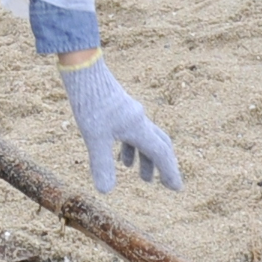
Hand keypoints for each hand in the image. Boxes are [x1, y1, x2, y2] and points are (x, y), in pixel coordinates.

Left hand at [58, 60, 180, 192]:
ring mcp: (129, 113)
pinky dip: (130, 147)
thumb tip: (105, 191)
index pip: (160, 153)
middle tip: (164, 183)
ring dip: (145, 158)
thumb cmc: (91, 103)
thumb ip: (102, 164)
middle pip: (159, 145)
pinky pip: (131, 131)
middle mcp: (138, 120)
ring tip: (140, 176)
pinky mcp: (118, 108)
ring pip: (144, 139)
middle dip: (162, 166)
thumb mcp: (94, 137)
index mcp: (138, 128)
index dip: (169, 172)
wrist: (84, 70)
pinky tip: (118, 155)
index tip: (176, 188)